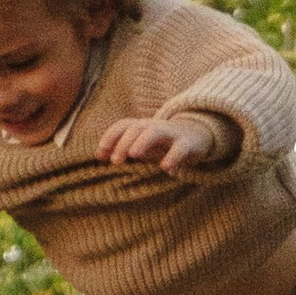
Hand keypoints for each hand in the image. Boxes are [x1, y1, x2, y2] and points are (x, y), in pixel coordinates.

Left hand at [96, 112, 226, 173]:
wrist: (197, 136)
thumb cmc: (163, 144)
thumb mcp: (143, 146)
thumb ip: (123, 149)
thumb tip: (98, 155)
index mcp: (142, 127)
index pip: (123, 125)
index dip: (110, 137)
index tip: (100, 154)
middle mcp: (154, 126)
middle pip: (136, 128)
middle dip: (123, 142)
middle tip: (115, 160)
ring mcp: (171, 133)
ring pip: (154, 132)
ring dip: (142, 141)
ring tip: (134, 155)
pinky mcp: (188, 143)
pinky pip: (180, 148)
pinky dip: (173, 157)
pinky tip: (166, 169)